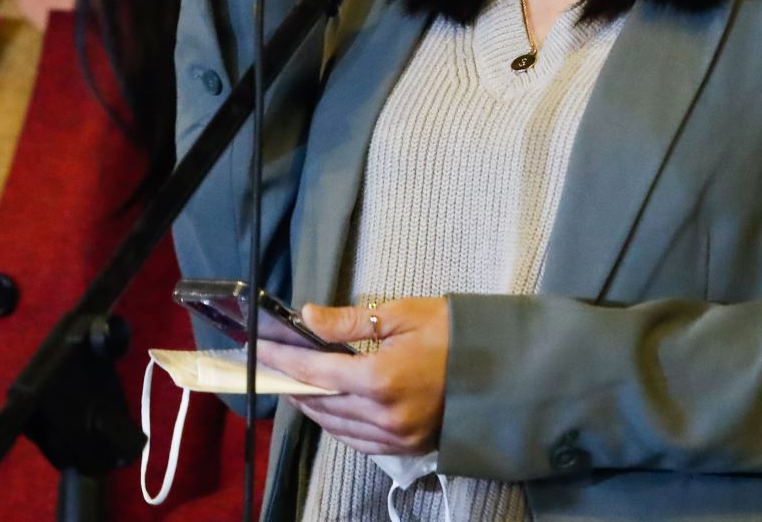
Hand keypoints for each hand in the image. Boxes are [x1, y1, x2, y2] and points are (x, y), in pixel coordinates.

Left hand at [255, 298, 449, 456]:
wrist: (503, 368)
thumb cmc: (454, 333)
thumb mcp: (401, 314)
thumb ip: (349, 322)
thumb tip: (307, 318)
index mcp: (381, 378)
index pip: (316, 372)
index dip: (283, 360)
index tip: (259, 348)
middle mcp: (384, 414)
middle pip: (321, 403)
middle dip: (292, 383)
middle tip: (272, 365)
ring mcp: (396, 436)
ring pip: (336, 426)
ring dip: (312, 406)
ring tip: (295, 384)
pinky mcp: (407, 447)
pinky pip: (358, 441)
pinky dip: (337, 424)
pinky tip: (328, 407)